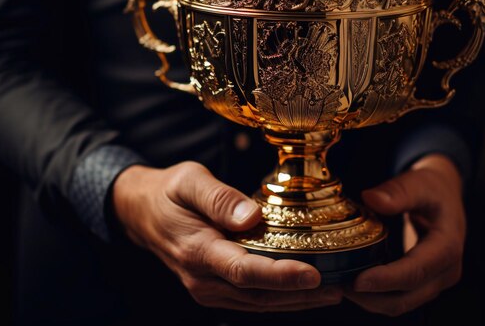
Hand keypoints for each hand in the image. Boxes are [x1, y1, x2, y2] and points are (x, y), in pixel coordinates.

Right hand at [112, 161, 342, 311]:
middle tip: (342, 286)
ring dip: (296, 301)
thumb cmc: (169, 192)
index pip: (244, 270)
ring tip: (335, 291)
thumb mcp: (188, 181)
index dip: (281, 276)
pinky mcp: (215, 289)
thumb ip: (218, 198)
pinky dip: (280, 297)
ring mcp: (208, 289)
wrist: (142, 213)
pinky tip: (305, 291)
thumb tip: (250, 216)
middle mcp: (203, 278)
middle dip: (301, 295)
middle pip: (258, 294)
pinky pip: (251, 299)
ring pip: (258, 303)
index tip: (314, 275)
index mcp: (198, 250)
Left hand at [345, 154, 464, 315]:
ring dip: (370, 301)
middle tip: (337, 285)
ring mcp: (435, 281)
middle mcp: (445, 271)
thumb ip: (398, 191)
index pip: (415, 272)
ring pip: (400, 304)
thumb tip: (370, 198)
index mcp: (447, 246)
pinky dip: (374, 297)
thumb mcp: (418, 182)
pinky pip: (398, 299)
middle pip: (406, 298)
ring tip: (339, 285)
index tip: (357, 281)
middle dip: (371, 297)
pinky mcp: (422, 284)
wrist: (444, 196)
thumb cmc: (432, 188)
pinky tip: (351, 284)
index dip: (386, 280)